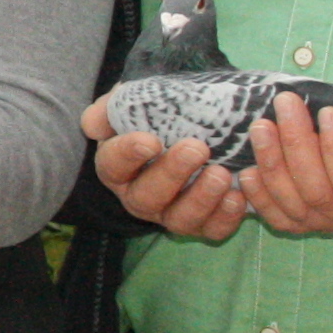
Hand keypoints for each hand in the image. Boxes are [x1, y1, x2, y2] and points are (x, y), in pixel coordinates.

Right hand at [82, 92, 248, 241]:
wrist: (199, 128)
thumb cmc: (160, 115)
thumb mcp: (135, 102)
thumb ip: (113, 108)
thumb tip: (93, 124)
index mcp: (119, 167)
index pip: (113, 164)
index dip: (129, 154)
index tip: (152, 140)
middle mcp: (141, 196)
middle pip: (147, 196)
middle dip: (171, 174)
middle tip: (197, 148)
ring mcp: (172, 214)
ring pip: (179, 220)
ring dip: (201, 199)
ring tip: (221, 174)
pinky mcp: (203, 225)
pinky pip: (212, 230)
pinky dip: (226, 217)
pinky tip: (239, 195)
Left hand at [237, 77, 332, 240]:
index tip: (326, 113)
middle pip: (321, 196)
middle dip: (296, 148)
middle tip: (284, 106)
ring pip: (297, 208)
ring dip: (273, 166)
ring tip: (262, 127)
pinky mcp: (316, 222)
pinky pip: (283, 220)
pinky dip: (262, 198)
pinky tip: (248, 171)